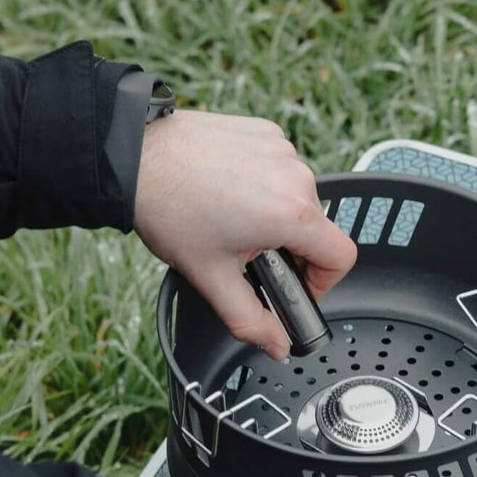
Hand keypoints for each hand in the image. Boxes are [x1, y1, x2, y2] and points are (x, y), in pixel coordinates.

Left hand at [134, 109, 356, 358]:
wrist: (134, 155)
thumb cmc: (168, 208)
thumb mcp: (211, 276)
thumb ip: (250, 320)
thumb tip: (277, 344)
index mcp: (292, 214)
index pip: (342, 257)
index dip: (323, 282)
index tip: (294, 285)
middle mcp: (297, 176)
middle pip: (316, 228)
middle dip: (288, 249)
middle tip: (244, 255)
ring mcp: (283, 149)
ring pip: (297, 197)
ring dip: (275, 215)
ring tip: (230, 219)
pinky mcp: (267, 131)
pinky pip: (280, 168)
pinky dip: (262, 184)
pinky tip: (227, 189)